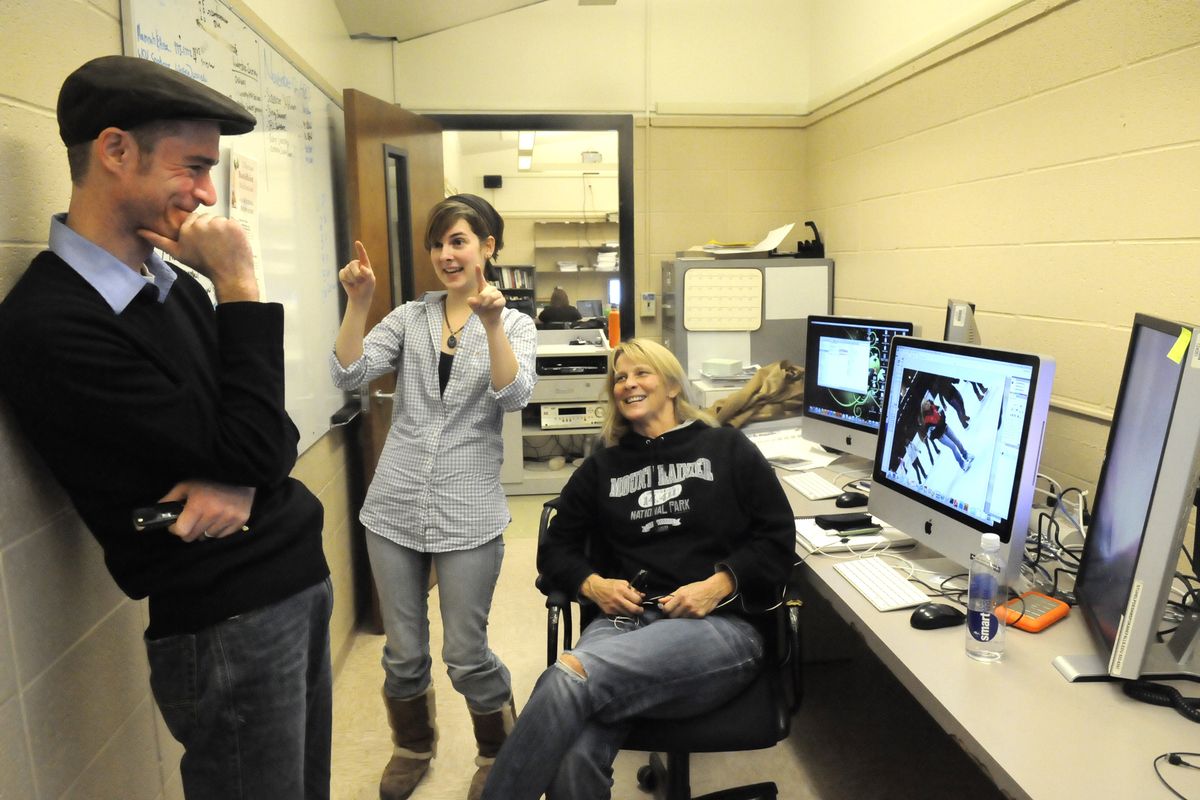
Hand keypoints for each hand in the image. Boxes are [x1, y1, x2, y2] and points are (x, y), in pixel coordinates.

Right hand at [139, 214, 257, 301]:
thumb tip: (139, 231)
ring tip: (222, 245)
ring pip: (220, 221)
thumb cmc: (203, 265)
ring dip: (222, 230)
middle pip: (207, 218)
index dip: (199, 230)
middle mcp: (201, 224)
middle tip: (213, 245)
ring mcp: (218, 224)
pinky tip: (231, 244)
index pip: (193, 219)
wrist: (228, 275)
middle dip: (210, 229)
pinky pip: (232, 223)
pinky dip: (234, 232)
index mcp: (186, 229)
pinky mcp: (233, 225)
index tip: (203, 242)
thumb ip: (159, 240)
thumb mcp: (178, 253)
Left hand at [158, 481, 255, 542]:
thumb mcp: (187, 484)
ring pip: (207, 537)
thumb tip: (157, 511)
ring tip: (206, 517)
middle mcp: (215, 514)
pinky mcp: (241, 521)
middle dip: (188, 530)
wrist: (240, 472)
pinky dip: (217, 530)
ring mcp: (229, 518)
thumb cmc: (210, 478)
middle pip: (193, 536)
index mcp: (199, 504)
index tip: (176, 523)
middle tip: (191, 520)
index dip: (175, 528)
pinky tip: (218, 518)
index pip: (181, 531)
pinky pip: (222, 535)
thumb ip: (171, 498)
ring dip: (203, 530)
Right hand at [338, 240, 375, 305]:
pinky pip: (342, 274)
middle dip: (356, 275)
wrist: (360, 297)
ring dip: (352, 279)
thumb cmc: (367, 288)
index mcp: (365, 264)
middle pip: (352, 265)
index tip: (357, 242)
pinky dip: (346, 280)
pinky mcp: (342, 274)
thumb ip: (368, 274)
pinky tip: (350, 283)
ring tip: (356, 283)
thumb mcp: (370, 281)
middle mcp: (356, 264)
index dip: (359, 249)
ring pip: (347, 270)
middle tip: (360, 281)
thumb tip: (362, 267)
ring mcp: (349, 268)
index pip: (362, 255)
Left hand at [466, 263, 504, 326]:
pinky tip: (492, 308)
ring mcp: (498, 294)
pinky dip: (493, 306)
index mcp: (483, 288)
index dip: (478, 272)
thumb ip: (471, 302)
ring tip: (485, 307)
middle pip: (487, 291)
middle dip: (482, 299)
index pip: (480, 279)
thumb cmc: (480, 309)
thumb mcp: (473, 306)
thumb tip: (471, 300)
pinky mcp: (502, 300)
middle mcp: (491, 289)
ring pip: (493, 296)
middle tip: (481, 305)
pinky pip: (498, 301)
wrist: (489, 318)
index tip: (476, 265)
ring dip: (487, 303)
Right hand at [580, 573, 644, 616]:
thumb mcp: (622, 583)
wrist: (595, 589)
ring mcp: (613, 607)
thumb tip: (642, 595)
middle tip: (640, 610)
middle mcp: (618, 599)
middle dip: (640, 611)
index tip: (640, 601)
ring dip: (631, 612)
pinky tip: (622, 609)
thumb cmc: (610, 584)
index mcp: (622, 590)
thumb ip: (633, 589)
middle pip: (634, 609)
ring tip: (631, 609)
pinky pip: (620, 614)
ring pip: (628, 614)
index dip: (640, 601)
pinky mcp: (609, 612)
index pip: (637, 600)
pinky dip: (623, 612)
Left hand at [658, 571, 734, 618]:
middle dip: (672, 614)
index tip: (666, 609)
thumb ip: (671, 596)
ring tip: (685, 610)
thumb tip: (660, 601)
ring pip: (681, 619)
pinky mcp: (699, 615)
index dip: (665, 610)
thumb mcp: (683, 589)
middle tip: (675, 611)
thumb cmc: (697, 588)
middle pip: (672, 616)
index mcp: (681, 596)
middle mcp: (686, 604)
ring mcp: (693, 611)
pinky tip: (692, 611)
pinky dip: (689, 617)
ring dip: (681, 616)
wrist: (713, 589)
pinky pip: (689, 620)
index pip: (667, 609)